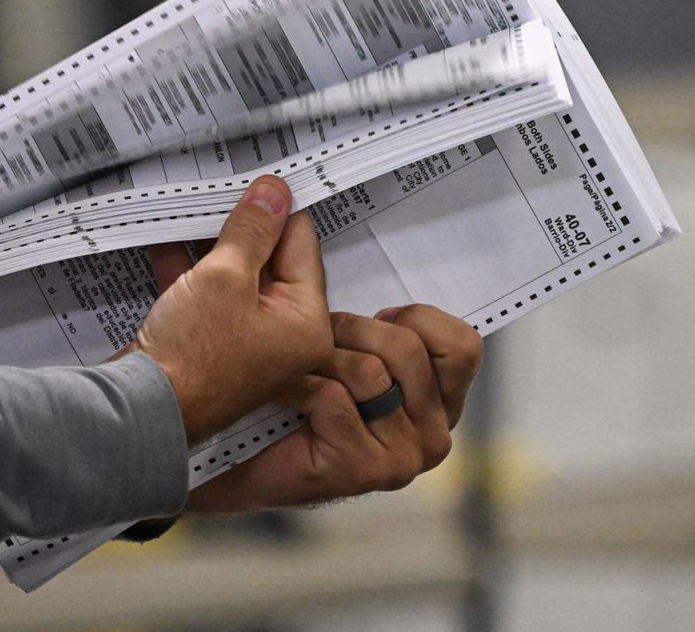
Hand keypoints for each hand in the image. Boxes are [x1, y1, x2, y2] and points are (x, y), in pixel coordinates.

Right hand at [129, 175, 335, 445]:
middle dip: (242, 225)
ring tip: (192, 207)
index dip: (276, 209)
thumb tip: (274, 192)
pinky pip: (208, 295)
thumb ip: (251, 230)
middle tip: (222, 189)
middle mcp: (284, 334)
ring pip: (235, 275)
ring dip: (211, 244)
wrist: (143, 410)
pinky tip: (166, 239)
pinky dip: (189, 269)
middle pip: (270, 259)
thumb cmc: (192, 354)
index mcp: (307, 322)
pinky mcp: (212, 344)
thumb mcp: (225, 275)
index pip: (301, 244)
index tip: (256, 180)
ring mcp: (247, 341)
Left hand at [187, 304, 482, 511]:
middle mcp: (433, 435)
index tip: (378, 316)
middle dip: (350, 332)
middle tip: (318, 344)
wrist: (231, 453)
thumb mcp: (335, 341)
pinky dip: (297, 387)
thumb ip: (363, 308)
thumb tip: (324, 224)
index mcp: (439, 402)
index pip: (463, 346)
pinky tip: (280, 395)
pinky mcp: (365, 470)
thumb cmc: (284, 395)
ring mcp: (403, 459)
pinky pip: (336, 398)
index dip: (416, 319)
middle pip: (408, 350)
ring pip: (370, 371)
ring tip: (295, 371)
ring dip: (319, 360)